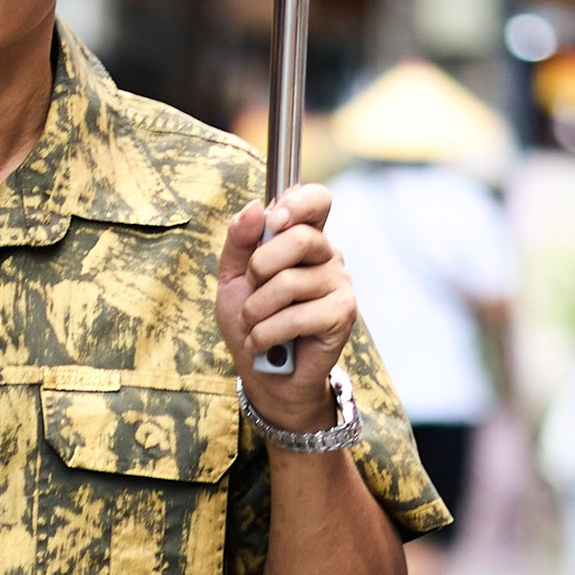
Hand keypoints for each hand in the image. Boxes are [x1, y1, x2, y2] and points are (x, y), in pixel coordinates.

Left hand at [216, 186, 357, 427]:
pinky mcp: (342, 314)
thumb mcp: (232, 276)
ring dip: (256, 311)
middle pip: (299, 237)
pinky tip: (265, 343)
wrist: (262, 373)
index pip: (316, 200)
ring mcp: (339, 284)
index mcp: (304, 237)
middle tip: (252, 289)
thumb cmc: (250, 321)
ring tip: (255, 325)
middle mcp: (327, 256)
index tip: (274, 220)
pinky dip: (267, 334)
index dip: (298, 203)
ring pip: (288, 282)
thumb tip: (255, 208)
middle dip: (259, 267)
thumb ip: (239, 239)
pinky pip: (295, 316)